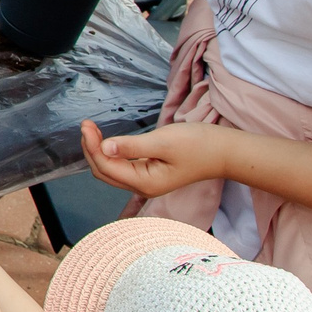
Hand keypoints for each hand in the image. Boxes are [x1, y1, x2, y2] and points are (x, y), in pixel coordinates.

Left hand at [81, 118, 226, 199]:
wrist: (224, 151)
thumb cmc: (198, 145)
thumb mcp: (163, 142)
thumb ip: (132, 147)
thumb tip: (105, 147)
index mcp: (145, 183)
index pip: (107, 167)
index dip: (93, 147)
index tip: (87, 125)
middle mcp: (143, 186)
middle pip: (105, 171)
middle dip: (92, 149)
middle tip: (87, 125)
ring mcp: (147, 181)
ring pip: (112, 169)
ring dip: (99, 150)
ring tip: (92, 129)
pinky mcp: (150, 172)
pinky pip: (122, 165)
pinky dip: (111, 152)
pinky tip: (107, 139)